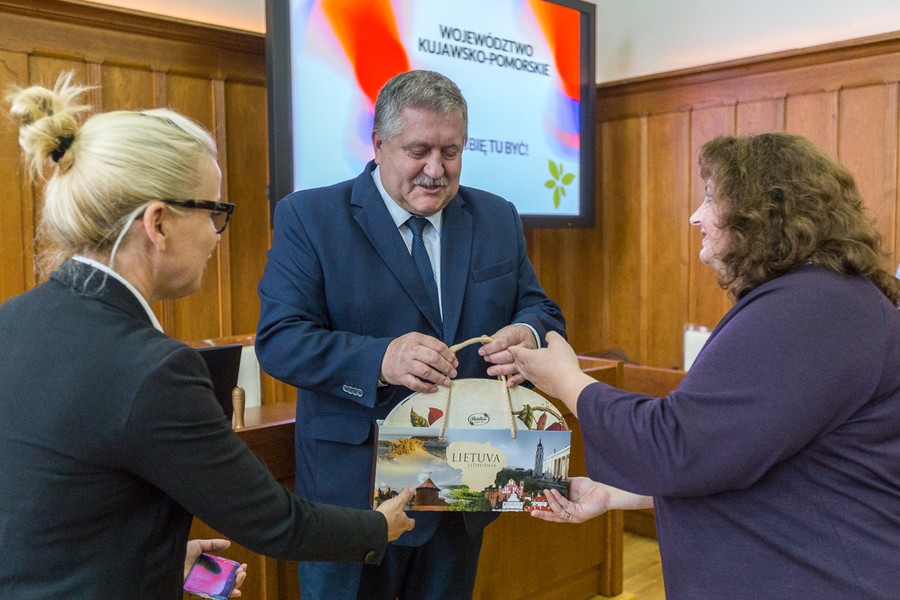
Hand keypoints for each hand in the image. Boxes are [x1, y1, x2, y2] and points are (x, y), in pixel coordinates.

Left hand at [184, 539, 247, 596]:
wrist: (170, 560)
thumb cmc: (181, 553)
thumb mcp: (199, 545)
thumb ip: (213, 544)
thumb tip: (228, 543)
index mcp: (209, 567)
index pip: (226, 571)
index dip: (236, 570)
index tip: (243, 566)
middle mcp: (208, 577)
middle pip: (227, 581)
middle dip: (238, 578)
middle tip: (243, 572)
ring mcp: (204, 585)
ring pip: (223, 589)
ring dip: (235, 586)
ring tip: (240, 577)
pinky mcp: (199, 591)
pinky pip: (213, 596)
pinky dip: (225, 595)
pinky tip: (233, 592)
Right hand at [376, 487, 415, 540]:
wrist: (373, 526)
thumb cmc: (387, 515)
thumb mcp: (397, 502)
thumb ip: (405, 496)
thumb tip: (412, 490)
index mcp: (405, 523)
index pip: (411, 524)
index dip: (411, 520)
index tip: (410, 517)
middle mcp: (398, 531)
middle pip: (402, 527)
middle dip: (399, 522)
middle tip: (396, 515)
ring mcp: (389, 535)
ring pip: (392, 530)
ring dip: (390, 525)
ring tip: (386, 518)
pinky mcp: (380, 536)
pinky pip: (383, 532)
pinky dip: (382, 527)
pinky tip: (378, 522)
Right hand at [381, 332, 457, 392]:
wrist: (382, 357)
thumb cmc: (403, 348)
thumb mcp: (416, 340)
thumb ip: (431, 345)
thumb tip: (451, 357)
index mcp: (416, 339)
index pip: (437, 346)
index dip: (449, 355)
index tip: (455, 362)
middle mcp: (410, 351)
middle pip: (433, 358)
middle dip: (446, 367)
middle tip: (453, 373)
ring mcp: (405, 364)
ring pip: (426, 372)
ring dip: (439, 378)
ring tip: (447, 382)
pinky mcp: (401, 377)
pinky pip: (416, 384)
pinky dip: (426, 388)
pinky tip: (434, 389)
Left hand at [478, 324, 536, 385]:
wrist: (529, 337)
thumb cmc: (514, 335)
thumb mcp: (505, 332)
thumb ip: (494, 338)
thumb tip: (483, 339)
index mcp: (518, 335)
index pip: (504, 342)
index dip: (491, 347)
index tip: (482, 351)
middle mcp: (525, 346)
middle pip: (510, 355)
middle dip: (496, 358)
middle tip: (487, 359)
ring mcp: (529, 357)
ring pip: (515, 365)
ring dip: (502, 369)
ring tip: (490, 371)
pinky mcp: (530, 367)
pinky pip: (524, 375)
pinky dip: (516, 380)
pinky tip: (509, 383)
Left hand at [508, 331, 593, 413]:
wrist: (569, 385)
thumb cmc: (562, 362)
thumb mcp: (558, 342)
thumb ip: (551, 336)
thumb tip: (548, 336)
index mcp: (529, 357)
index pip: (516, 352)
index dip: (513, 349)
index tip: (509, 348)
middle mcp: (528, 369)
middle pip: (518, 363)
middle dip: (515, 359)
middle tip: (514, 357)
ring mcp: (534, 379)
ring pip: (523, 373)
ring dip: (521, 369)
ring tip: (520, 367)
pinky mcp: (541, 387)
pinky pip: (532, 380)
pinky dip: (530, 376)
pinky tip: (535, 376)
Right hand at [530, 477, 652, 523]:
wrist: (604, 491)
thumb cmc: (590, 488)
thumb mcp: (572, 484)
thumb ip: (562, 484)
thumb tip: (550, 480)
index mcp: (568, 509)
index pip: (553, 512)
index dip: (543, 511)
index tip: (532, 508)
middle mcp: (570, 515)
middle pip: (553, 517)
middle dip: (542, 514)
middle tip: (532, 512)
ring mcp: (575, 516)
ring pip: (559, 511)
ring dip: (551, 501)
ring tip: (546, 491)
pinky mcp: (580, 515)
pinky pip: (566, 507)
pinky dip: (559, 499)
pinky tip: (555, 492)